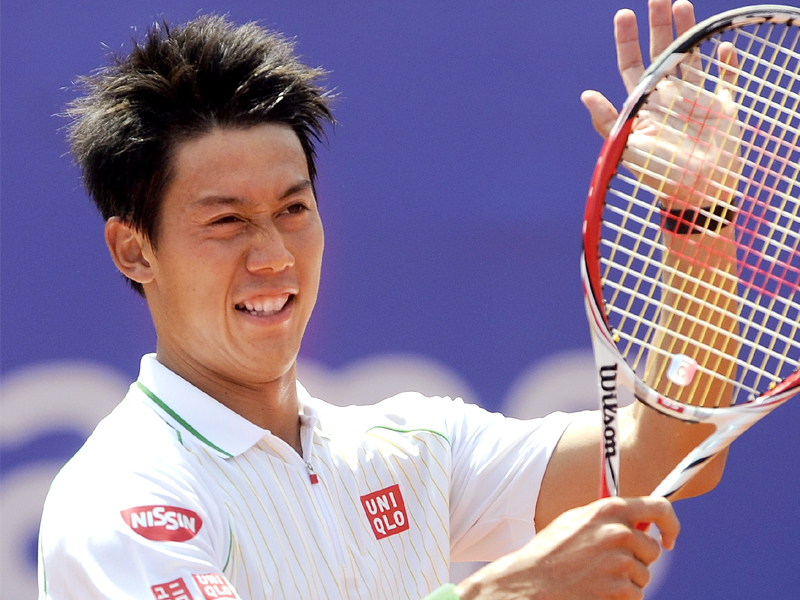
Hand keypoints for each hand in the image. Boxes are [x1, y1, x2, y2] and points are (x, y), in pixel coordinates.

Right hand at [455, 497, 678, 599]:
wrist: (532, 582)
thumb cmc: (551, 551)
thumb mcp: (576, 521)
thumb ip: (607, 518)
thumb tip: (640, 523)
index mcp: (609, 510)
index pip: (660, 508)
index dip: (670, 523)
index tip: (669, 539)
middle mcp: (618, 532)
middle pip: (652, 550)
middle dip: (638, 559)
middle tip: (612, 565)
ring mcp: (620, 561)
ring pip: (643, 575)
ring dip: (627, 581)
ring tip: (596, 578)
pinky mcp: (619, 588)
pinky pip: (635, 595)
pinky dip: (620, 598)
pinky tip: (596, 591)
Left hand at [582, 0, 741, 209]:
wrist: (695, 194)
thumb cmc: (656, 174)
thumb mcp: (626, 147)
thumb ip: (607, 120)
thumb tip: (585, 93)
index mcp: (643, 103)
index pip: (630, 65)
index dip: (626, 40)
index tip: (623, 13)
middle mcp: (667, 96)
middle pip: (661, 51)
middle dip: (658, 22)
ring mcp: (696, 100)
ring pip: (692, 57)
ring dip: (689, 31)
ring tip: (682, 2)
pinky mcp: (723, 108)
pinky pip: (726, 79)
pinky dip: (727, 62)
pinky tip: (724, 44)